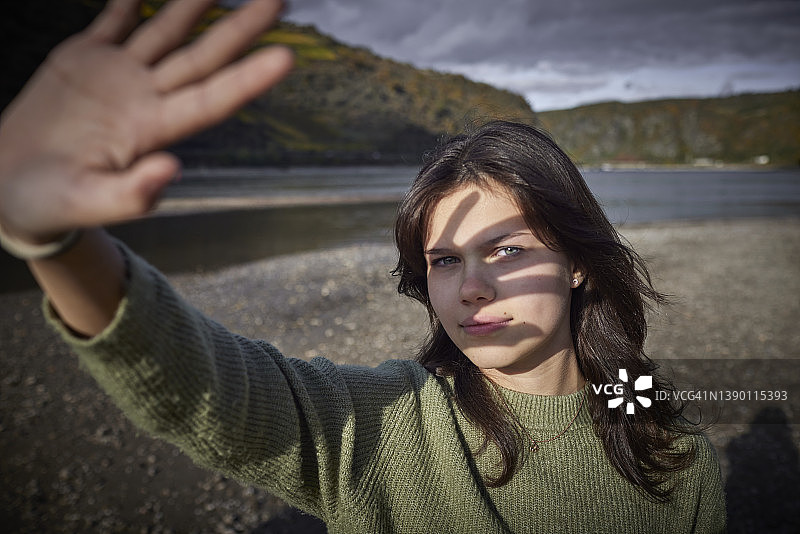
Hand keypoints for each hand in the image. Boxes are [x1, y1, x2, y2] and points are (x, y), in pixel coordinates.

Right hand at [0, 0, 292, 242]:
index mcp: (152, 132)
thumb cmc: (48, 203)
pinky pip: (114, 18)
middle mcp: (145, 99)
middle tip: (279, 1)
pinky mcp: (85, 59)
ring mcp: (118, 76)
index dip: (249, 79)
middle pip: (203, 57)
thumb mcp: (85, 203)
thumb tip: (171, 170)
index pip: (212, 100)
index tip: (285, 57)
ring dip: (196, 4)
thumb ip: (130, 194)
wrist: (9, 184)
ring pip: (166, 30)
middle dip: (241, 28)